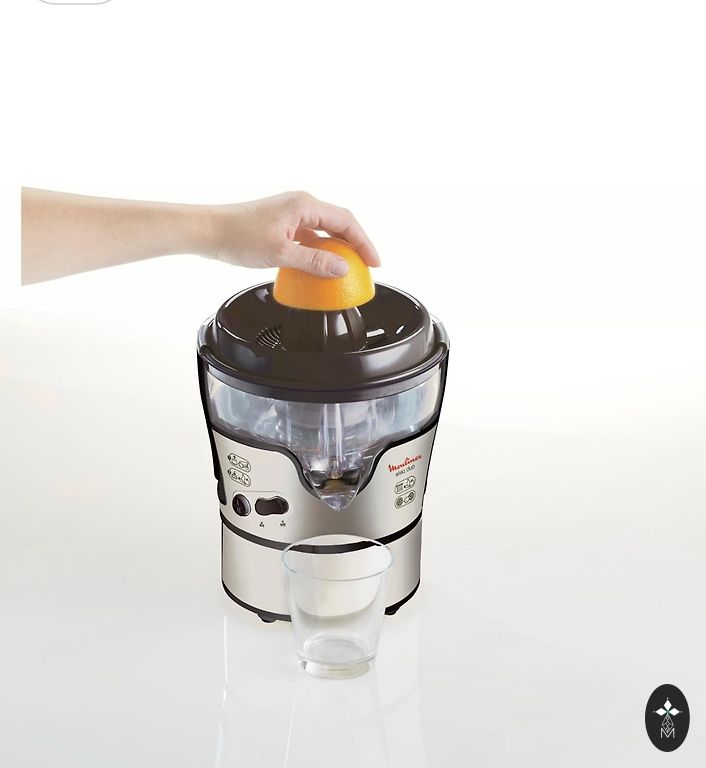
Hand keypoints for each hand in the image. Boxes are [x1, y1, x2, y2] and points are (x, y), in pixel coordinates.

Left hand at [205, 191, 379, 276]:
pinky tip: (320, 267)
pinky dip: (320, 250)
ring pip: (324, 229)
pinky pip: (309, 235)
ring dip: (338, 247)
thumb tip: (343, 269)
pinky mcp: (281, 223)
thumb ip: (315, 262)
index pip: (346, 222)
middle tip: (366, 266)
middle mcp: (300, 204)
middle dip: (355, 244)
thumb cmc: (237, 236)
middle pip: (338, 223)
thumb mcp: (281, 254)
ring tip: (347, 268)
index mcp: (304, 204)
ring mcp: (290, 213)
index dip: (364, 243)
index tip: (374, 262)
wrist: (207, 231)